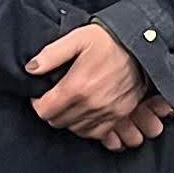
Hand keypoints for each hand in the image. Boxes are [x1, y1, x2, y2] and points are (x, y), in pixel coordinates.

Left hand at [26, 23, 150, 139]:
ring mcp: (107, 113)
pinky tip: (86, 113)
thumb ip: (51, 55)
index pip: (44, 111)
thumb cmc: (109, 41)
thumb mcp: (77, 39)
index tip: (42, 94)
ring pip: (75, 130)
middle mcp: (91, 104)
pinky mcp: (119, 115)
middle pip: (58, 122)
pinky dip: (87, 127)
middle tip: (56, 97)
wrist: (142, 47)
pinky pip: (96, 133)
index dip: (38, 103)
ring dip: (69, 119)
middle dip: (52, 111)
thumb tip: (31, 69)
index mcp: (77, 87)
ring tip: (71, 104)